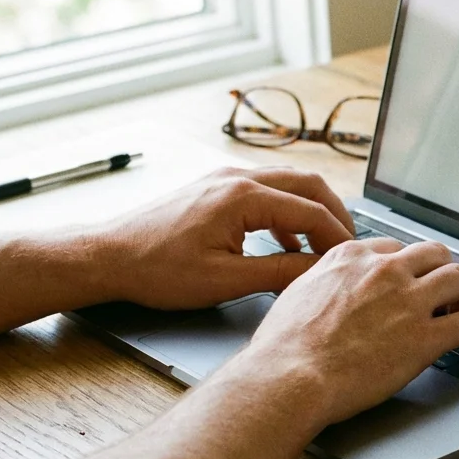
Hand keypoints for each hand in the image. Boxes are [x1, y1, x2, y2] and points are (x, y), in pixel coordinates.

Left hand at [94, 167, 354, 309]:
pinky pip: (267, 189)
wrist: (108, 256)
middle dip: (335, 214)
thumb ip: (280, 272)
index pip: (311, 211)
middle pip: (308, 183)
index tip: (351, 260)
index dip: (337, 237)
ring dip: (312, 210)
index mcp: (243, 197)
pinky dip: (287, 212)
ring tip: (323, 244)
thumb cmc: (157, 270)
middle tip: (349, 245)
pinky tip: (285, 242)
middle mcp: (237, 178)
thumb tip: (318, 271)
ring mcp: (224, 178)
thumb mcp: (225, 281)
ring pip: (289, 182)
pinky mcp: (215, 187)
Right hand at [239, 239, 458, 426]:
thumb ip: (325, 283)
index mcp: (351, 258)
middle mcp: (384, 271)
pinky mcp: (425, 337)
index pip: (395, 248)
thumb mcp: (299, 293)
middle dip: (443, 271)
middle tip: (445, 292)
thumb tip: (330, 291)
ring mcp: (408, 301)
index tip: (412, 280)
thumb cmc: (284, 346)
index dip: (408, 266)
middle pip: (434, 254)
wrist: (289, 376)